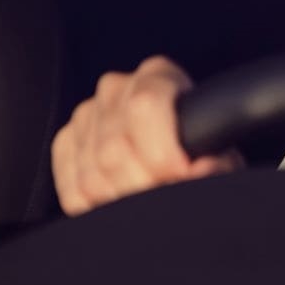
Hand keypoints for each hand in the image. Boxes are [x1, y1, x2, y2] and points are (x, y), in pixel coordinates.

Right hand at [52, 55, 240, 216]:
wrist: (177, 157)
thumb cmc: (199, 151)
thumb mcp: (218, 154)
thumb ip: (217, 163)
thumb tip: (201, 170)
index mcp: (156, 76)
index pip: (144, 105)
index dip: (161, 150)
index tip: (180, 175)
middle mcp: (115, 88)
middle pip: (115, 148)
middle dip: (143, 185)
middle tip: (167, 200)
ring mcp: (85, 115)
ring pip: (92, 175)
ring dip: (122, 201)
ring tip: (150, 203)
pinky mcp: (65, 144)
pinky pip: (73, 189)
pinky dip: (99, 208)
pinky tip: (124, 201)